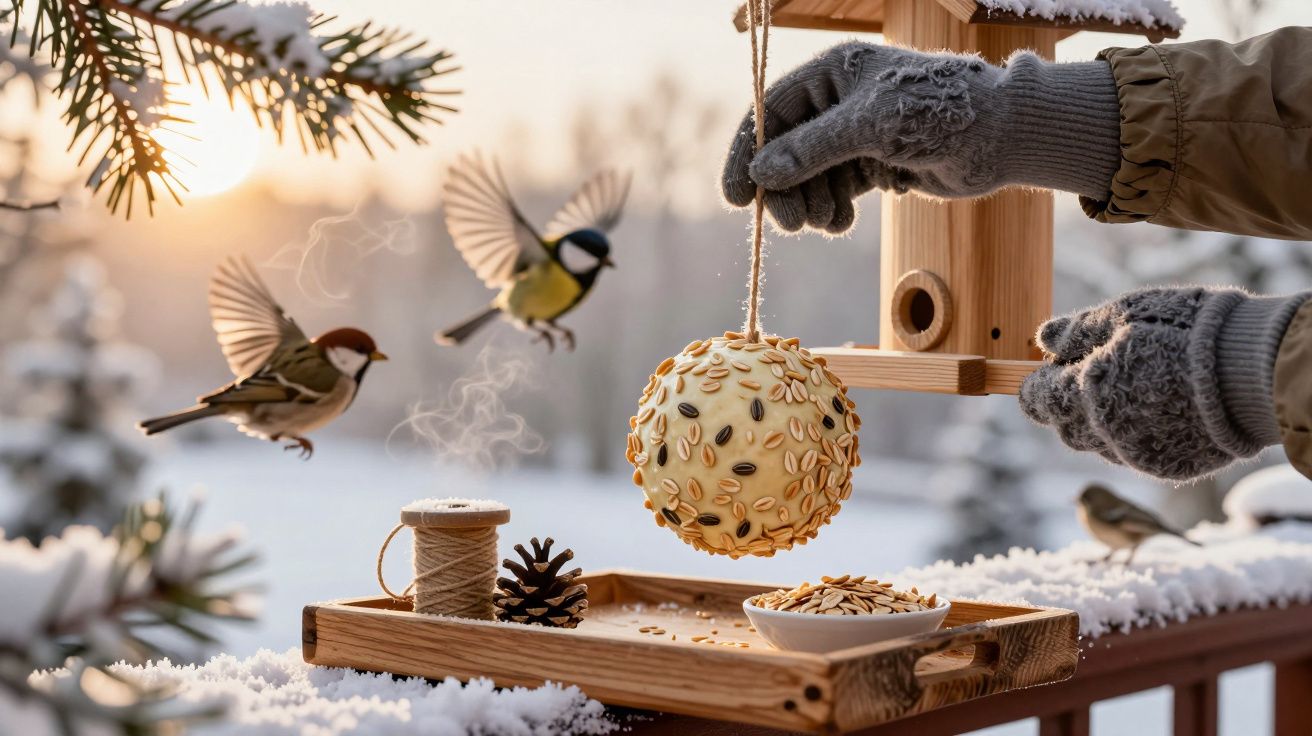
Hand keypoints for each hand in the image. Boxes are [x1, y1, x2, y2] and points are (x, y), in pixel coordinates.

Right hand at [721, 42, 1119, 232]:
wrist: (1002, 136)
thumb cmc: (938, 113)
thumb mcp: (867, 127)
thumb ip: (810, 150)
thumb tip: (760, 174)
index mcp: (832, 72)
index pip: (769, 112)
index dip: (746, 154)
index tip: (734, 198)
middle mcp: (839, 101)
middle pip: (786, 151)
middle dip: (784, 189)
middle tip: (790, 225)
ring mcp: (856, 134)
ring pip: (810, 176)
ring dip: (810, 204)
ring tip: (826, 225)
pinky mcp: (875, 163)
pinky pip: (835, 190)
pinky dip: (832, 210)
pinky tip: (840, 224)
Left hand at [1020, 287, 1305, 480]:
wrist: (1254, 370)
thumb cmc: (1184, 331)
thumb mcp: (1123, 314)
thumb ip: (1077, 331)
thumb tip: (1043, 339)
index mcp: (1084, 394)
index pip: (1037, 401)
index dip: (1037, 386)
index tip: (1047, 371)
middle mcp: (1103, 433)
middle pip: (1065, 428)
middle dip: (1066, 405)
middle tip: (1088, 376)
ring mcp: (1135, 455)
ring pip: (1098, 444)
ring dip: (1099, 422)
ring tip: (1130, 388)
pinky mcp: (1166, 467)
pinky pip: (1134, 455)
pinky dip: (1134, 435)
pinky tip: (1157, 409)